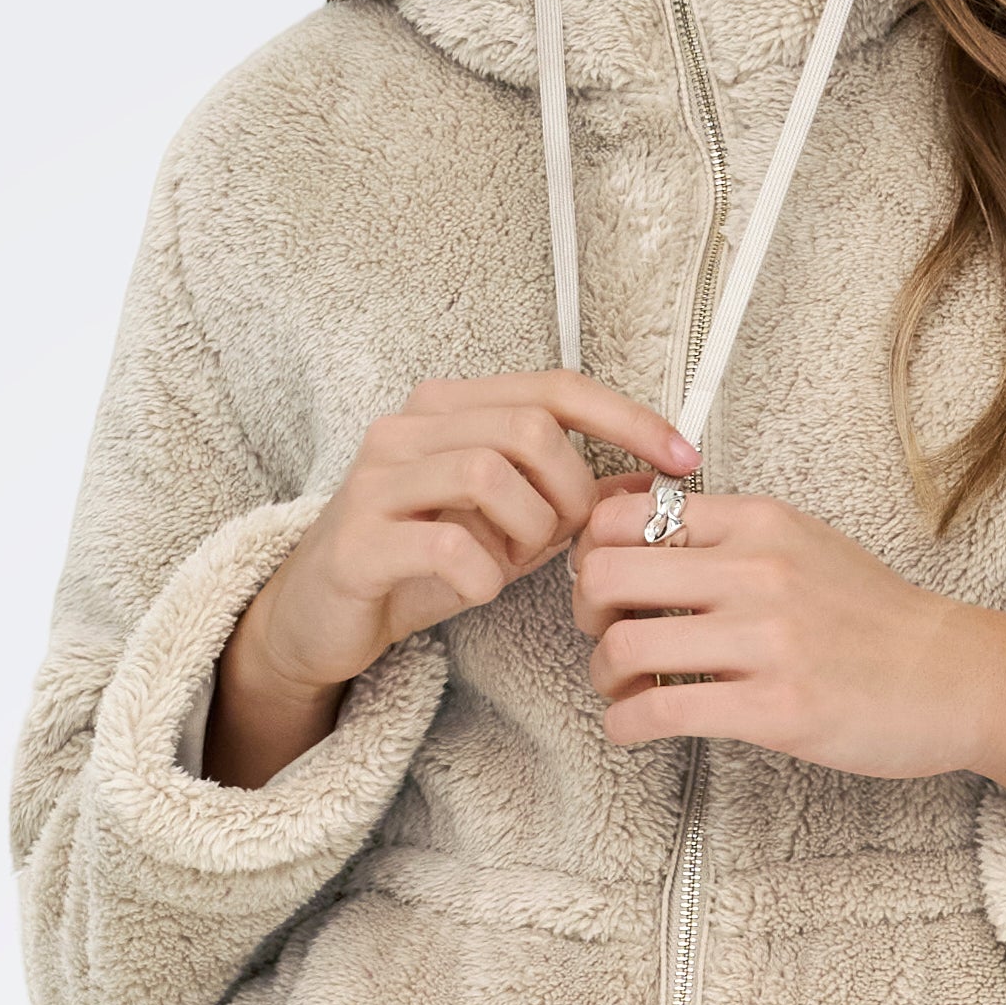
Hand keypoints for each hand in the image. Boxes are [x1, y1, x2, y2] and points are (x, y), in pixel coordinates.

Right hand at [209, 372, 691, 785]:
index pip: (555, 386)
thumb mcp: (510, 528)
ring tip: (510, 561)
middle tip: (562, 538)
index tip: (683, 458)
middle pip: (527, 426)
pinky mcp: (359, 540)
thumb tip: (652, 482)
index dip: (628, 418)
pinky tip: (476, 588)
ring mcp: (377, 479)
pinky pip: (450, 544)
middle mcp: (409, 428)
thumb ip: (571, 500)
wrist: (322, 618)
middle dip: (568, 491)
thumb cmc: (421, 563)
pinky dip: (483, 574)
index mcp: (451, 409)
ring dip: (526, 530)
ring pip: (487, 471)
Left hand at [572, 484, 1005, 824]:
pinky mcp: (775, 709)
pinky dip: (624, 725)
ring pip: (622, 646)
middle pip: (605, 573)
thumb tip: (644, 531)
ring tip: (625, 690)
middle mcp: (757, 571)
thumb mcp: (803, 544)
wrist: (955, 676)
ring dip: (603, 677)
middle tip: (603, 637)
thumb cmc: (876, 619)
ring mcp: (766, 641)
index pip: (625, 514)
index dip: (591, 551)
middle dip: (584, 613)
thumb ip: (729, 536)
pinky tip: (634, 729)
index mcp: (757, 522)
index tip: (605, 582)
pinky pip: (659, 713)